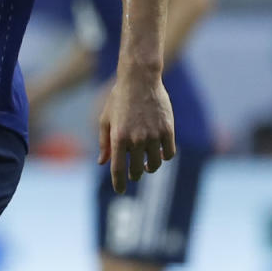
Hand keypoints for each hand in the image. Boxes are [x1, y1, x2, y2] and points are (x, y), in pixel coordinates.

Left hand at [97, 71, 175, 194]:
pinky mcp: (168, 130)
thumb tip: (103, 163)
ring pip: (155, 164)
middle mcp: (136, 139)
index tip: (121, 190)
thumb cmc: (119, 99)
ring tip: (146, 163)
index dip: (119, 184)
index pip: (118, 170)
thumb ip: (104, 143)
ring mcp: (153, 135)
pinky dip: (164, 157)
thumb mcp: (105, 119)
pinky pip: (168, 153)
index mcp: (118, 138)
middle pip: (137, 170)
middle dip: (135, 174)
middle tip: (134, 171)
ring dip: (150, 167)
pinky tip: (159, 153)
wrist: (140, 80)